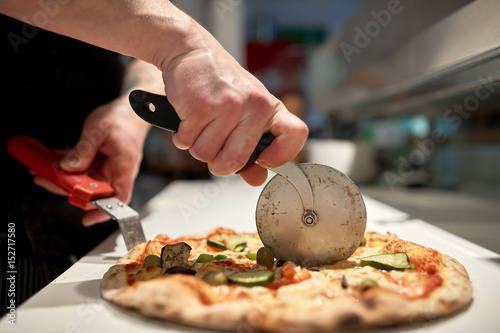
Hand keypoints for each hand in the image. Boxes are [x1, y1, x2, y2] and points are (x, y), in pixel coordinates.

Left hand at [34, 95, 149, 225]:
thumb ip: (83, 150)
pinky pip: (83, 171)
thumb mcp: (98, 131)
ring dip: (64, 178)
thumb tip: (68, 168)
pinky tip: (54, 161)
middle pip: (95, 192)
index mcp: (124, 166)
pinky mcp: (100, 164)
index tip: (87, 219)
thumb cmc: (123, 119)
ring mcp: (108, 169)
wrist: (132, 111)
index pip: (119, 197)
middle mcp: (118, 172)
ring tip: (43, 171)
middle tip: (46, 181)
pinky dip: (68, 167)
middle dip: (69, 190)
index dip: (104, 211)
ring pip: (85, 182)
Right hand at [161, 33, 308, 186]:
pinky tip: (188, 117)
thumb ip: (251, 149)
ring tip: (201, 124)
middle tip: (214, 146)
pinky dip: (182, 136)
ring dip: (197, 146)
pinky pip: (187, 143)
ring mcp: (228, 106)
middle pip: (234, 162)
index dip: (281, 157)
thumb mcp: (244, 112)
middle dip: (218, 163)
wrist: (192, 51)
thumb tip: (256, 179)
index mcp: (270, 108)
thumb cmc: (220, 85)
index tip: (264, 161)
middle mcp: (254, 106)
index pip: (295, 135)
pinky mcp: (201, 106)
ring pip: (206, 155)